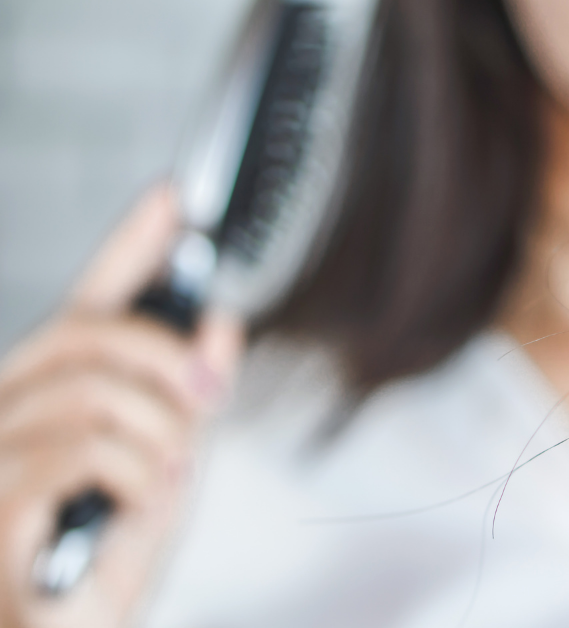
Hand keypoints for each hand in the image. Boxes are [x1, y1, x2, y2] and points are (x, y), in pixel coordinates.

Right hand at [0, 187, 243, 627]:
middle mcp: (1, 418)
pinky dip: (138, 472)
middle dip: (165, 354)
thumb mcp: (167, 475)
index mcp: (45, 405)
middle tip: (212, 394)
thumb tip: (220, 323)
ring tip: (170, 476)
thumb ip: (186, 402)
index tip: (174, 199)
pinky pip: (78, 451)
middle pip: (83, 335)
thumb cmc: (100, 577)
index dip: (128, 248)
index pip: (84, 306)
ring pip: (91, 393)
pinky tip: (143, 500)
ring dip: (160, 433)